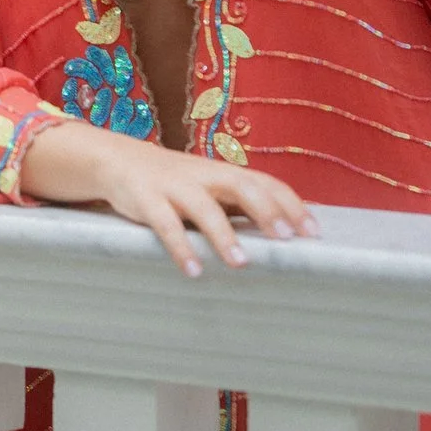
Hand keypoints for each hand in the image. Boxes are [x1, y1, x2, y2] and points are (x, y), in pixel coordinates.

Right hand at [23, 119, 314, 277]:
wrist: (116, 160)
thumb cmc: (175, 182)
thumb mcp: (209, 186)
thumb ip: (240, 204)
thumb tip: (286, 232)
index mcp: (224, 172)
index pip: (266, 182)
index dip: (291, 205)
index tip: (313, 232)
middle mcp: (204, 175)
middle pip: (241, 185)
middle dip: (265, 210)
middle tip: (285, 239)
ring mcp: (174, 186)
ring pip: (203, 206)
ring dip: (223, 234)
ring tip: (240, 262)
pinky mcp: (146, 199)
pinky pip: (164, 224)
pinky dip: (180, 247)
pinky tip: (193, 270)